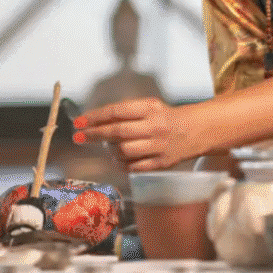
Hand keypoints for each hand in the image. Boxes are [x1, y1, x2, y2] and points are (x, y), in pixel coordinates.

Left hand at [71, 97, 209, 172]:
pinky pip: (135, 167)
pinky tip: (117, 159)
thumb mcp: (148, 106)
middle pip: (118, 132)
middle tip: (78, 137)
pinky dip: (121, 164)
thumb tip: (95, 120)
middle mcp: (154, 127)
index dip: (95, 117)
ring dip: (109, 150)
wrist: (194, 131)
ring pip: (124, 151)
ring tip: (106, 147)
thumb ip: (125, 112)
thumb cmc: (164, 117)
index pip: (116, 112)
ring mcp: (159, 147)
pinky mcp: (162, 163)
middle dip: (94, 134)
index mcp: (149, 108)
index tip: (79, 122)